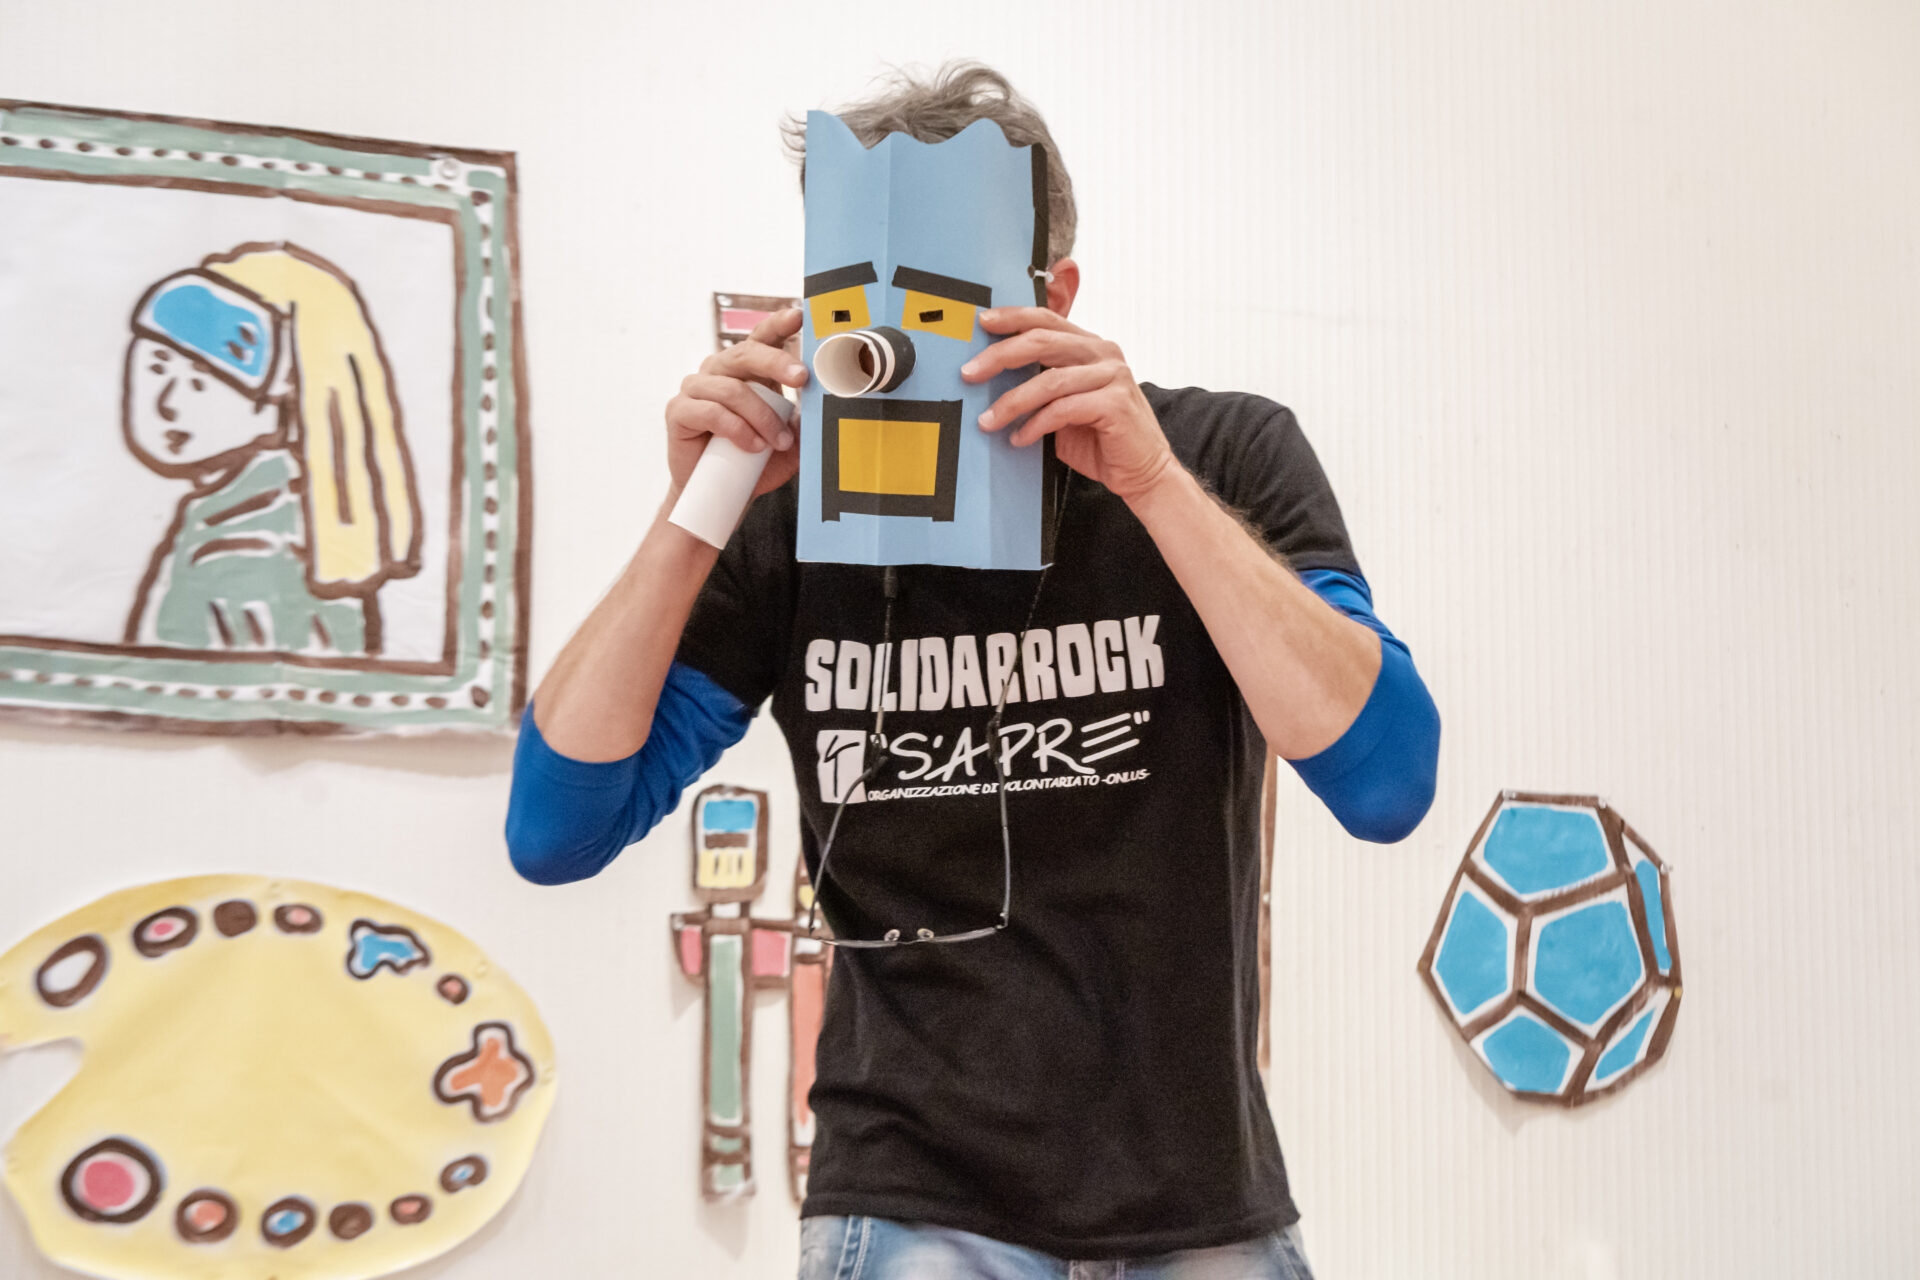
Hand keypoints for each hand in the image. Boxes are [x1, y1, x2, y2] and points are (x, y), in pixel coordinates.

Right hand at [664, 308, 807, 495]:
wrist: (722, 495)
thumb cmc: (756, 462)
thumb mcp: (789, 441)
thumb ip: (805, 420)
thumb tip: (831, 403)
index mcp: (745, 370)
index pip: (761, 338)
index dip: (777, 324)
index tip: (798, 316)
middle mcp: (719, 371)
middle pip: (746, 353)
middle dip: (777, 363)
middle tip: (802, 379)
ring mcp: (696, 388)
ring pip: (733, 390)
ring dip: (762, 417)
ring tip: (776, 443)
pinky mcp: (679, 411)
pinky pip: (712, 412)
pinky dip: (738, 430)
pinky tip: (751, 446)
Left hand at [962, 308, 1177, 501]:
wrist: (1143, 472)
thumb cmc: (1101, 438)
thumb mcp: (1064, 403)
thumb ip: (1040, 385)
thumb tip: (992, 378)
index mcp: (1091, 346)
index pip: (1047, 319)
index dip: (1013, 317)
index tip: (983, 322)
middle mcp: (1104, 354)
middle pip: (1041, 341)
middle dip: (999, 356)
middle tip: (969, 373)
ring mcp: (1113, 376)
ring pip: (1049, 380)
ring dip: (1011, 402)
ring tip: (988, 420)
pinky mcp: (1115, 403)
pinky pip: (1062, 409)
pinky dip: (1035, 425)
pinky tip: (1019, 438)